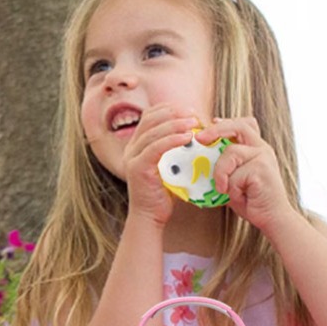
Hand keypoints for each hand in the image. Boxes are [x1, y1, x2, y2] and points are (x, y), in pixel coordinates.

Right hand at [123, 105, 199, 224]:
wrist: (150, 216)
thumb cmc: (163, 193)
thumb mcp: (169, 165)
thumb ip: (174, 148)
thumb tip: (194, 131)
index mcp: (137, 145)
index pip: (150, 116)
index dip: (169, 109)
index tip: (190, 110)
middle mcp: (131, 148)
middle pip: (151, 119)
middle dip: (174, 113)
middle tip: (195, 115)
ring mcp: (132, 158)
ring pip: (153, 131)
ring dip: (176, 124)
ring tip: (195, 123)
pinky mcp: (137, 168)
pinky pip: (155, 148)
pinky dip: (172, 139)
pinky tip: (188, 137)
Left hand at [196, 118, 293, 233]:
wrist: (272, 217)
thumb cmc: (251, 199)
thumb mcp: (234, 179)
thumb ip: (224, 166)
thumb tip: (200, 158)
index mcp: (256, 148)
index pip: (244, 125)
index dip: (226, 122)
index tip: (210, 123)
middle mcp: (262, 149)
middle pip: (239, 127)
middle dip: (216, 130)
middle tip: (200, 139)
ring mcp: (263, 158)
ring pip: (230, 153)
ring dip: (220, 173)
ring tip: (224, 188)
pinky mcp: (262, 170)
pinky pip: (234, 175)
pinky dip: (230, 187)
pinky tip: (238, 195)